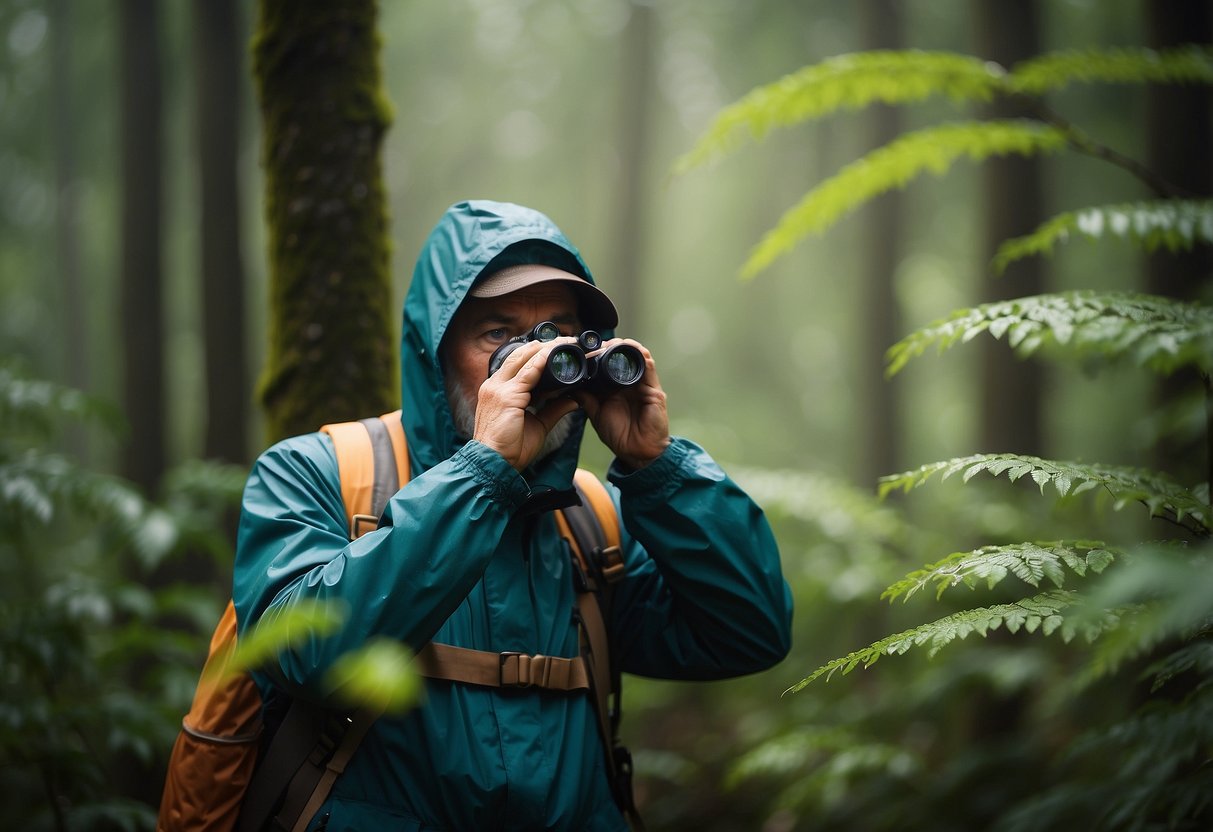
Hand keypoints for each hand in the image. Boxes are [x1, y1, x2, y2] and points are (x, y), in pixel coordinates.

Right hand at [472, 337, 581, 470]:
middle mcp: (495, 384)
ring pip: (524, 358)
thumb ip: (553, 409)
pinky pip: (527, 373)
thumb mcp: (538, 424)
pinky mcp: (506, 396)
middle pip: (520, 354)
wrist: (495, 464)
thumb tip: (574, 399)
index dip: (538, 353)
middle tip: (567, 340)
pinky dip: (542, 361)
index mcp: (498, 389)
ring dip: (547, 348)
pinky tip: (555, 354)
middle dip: (544, 344)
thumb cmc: (511, 448)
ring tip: (566, 342)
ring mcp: (498, 388)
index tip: (558, 348)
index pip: (518, 362)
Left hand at [576, 339, 669, 469]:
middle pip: (622, 355)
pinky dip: (639, 354)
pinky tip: (628, 349)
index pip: (608, 362)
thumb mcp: (596, 414)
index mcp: (616, 386)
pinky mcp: (653, 389)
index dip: (597, 353)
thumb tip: (570, 386)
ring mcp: (643, 384)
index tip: (583, 349)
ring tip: (609, 344)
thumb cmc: (619, 435)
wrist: (637, 453)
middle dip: (609, 346)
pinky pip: (649, 366)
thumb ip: (585, 399)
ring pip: (636, 355)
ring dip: (623, 346)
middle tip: (594, 344)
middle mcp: (630, 382)